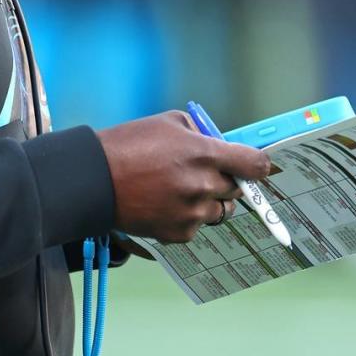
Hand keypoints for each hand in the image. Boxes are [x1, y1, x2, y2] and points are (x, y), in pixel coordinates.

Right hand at [96, 110, 269, 243]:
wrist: (96, 180)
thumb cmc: (129, 144)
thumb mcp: (168, 122)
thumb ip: (199, 132)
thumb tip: (216, 143)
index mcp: (204, 154)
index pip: (254, 164)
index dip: (259, 165)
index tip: (257, 166)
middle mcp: (204, 185)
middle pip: (237, 189)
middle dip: (227, 180)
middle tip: (205, 173)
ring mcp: (193, 212)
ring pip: (219, 211)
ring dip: (209, 201)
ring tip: (181, 189)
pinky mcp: (179, 233)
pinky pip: (197, 226)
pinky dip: (187, 216)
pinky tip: (165, 203)